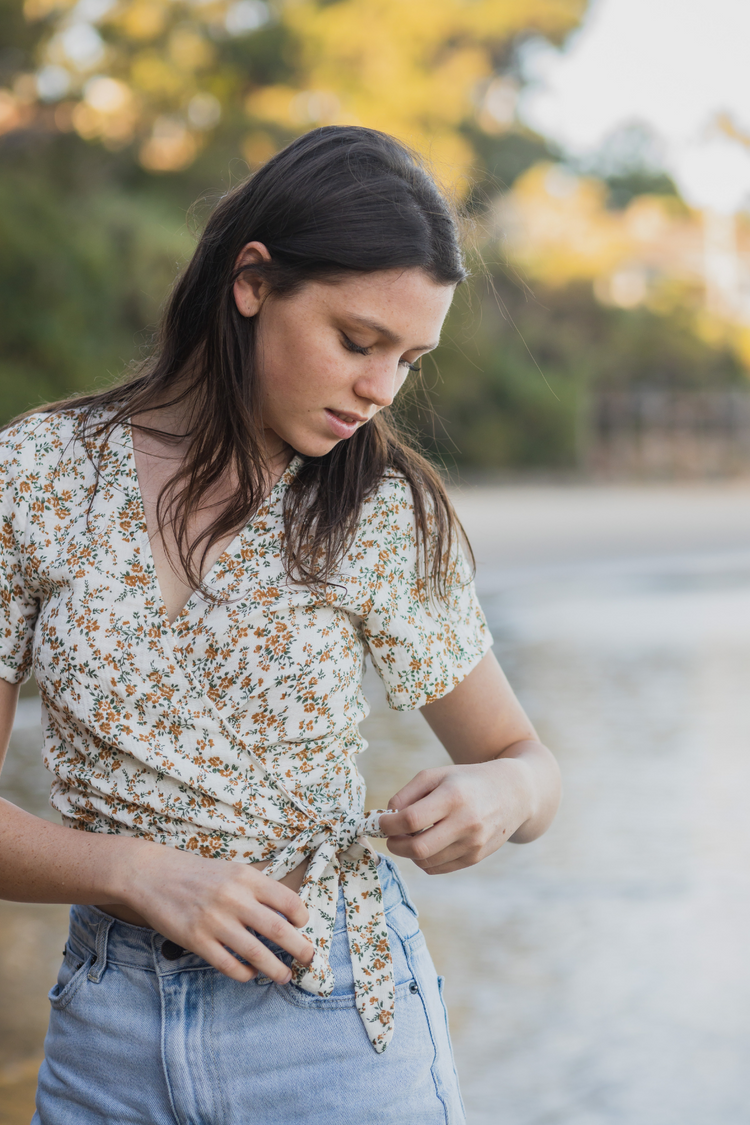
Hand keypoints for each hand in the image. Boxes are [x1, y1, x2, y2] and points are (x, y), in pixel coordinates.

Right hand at [121, 841, 314, 982]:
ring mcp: (215, 921)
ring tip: (284, 976)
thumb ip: (257, 889)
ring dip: (276, 969)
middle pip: (279, 930)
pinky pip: (228, 965)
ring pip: (256, 953)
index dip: (302, 917)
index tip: (303, 927)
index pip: (288, 900)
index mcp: (247, 878)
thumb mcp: (232, 871)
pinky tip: (250, 974)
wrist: (154, 875)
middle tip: (310, 960)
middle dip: (300, 949)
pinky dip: (245, 974)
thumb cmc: (198, 874)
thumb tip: (287, 914)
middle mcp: (234, 899)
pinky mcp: (196, 940)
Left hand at [380, 759, 533, 874]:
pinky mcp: (475, 857)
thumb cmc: (466, 781)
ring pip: (426, 862)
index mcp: (453, 796)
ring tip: (409, 837)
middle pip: (417, 848)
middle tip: (390, 836)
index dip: (388, 824)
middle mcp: (466, 823)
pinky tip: (425, 844)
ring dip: (408, 853)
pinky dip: (424, 860)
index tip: (381, 821)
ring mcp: (473, 843)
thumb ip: (407, 794)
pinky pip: (438, 868)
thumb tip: (387, 817)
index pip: (411, 819)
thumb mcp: (436, 775)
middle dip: (395, 845)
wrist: (513, 793)